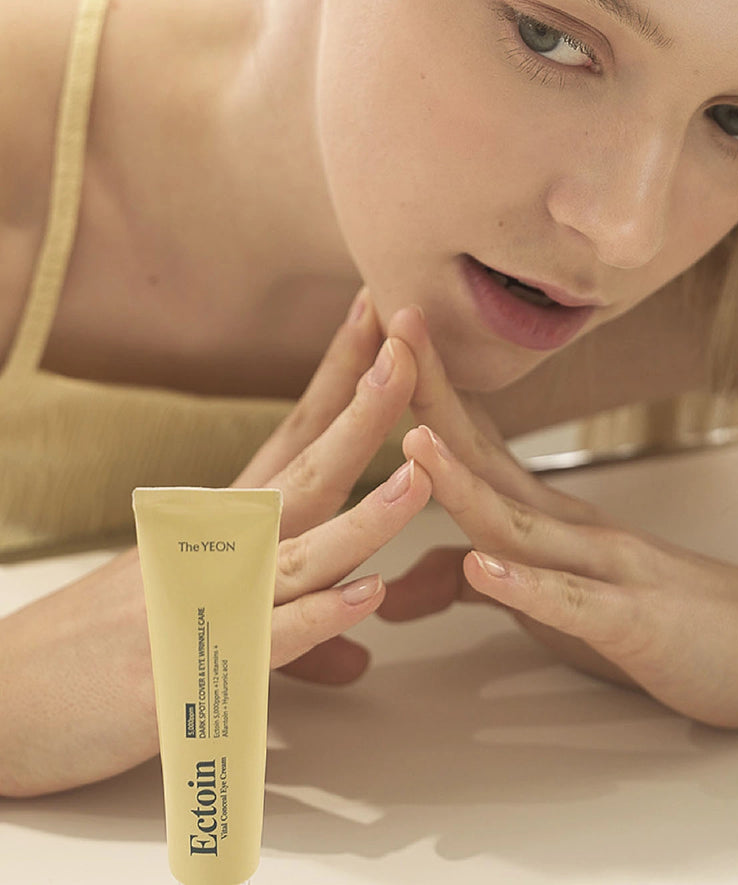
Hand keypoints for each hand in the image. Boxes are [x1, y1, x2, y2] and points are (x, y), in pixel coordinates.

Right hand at [1, 291, 430, 795]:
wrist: (5, 701)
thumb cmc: (106, 652)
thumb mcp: (203, 622)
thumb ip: (295, 634)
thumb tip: (359, 653)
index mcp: (221, 523)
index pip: (294, 435)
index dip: (338, 377)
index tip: (375, 315)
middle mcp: (216, 547)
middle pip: (304, 469)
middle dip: (361, 408)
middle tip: (406, 344)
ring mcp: (202, 601)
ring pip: (298, 552)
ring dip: (363, 514)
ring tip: (419, 476)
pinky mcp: (186, 669)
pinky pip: (264, 641)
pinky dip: (316, 619)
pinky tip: (365, 595)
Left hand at [383, 306, 737, 727]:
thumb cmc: (647, 615)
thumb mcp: (544, 603)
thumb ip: (470, 590)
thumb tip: (397, 585)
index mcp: (546, 515)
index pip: (475, 443)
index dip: (426, 391)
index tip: (383, 335)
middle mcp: (569, 526)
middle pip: (488, 460)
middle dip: (434, 399)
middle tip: (392, 332)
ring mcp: (604, 568)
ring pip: (521, 523)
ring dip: (464, 483)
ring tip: (414, 442)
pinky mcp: (632, 622)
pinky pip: (574, 604)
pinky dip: (526, 587)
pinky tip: (484, 569)